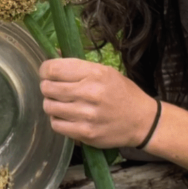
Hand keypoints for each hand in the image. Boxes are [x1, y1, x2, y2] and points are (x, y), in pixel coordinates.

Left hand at [39, 58, 157, 148]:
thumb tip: (54, 55)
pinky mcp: (85, 133)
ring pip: (48, 106)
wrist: (143, 121)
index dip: (45, 70)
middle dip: (47, 87)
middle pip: (47, 87)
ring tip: (61, 103)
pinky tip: (67, 117)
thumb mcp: (105, 71)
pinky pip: (56, 125)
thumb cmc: (122, 93)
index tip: (47, 73)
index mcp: (95, 73)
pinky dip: (57, 120)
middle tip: (54, 89)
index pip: (53, 69)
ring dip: (51, 104)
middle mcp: (89, 93)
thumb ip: (78, 66)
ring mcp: (87, 115)